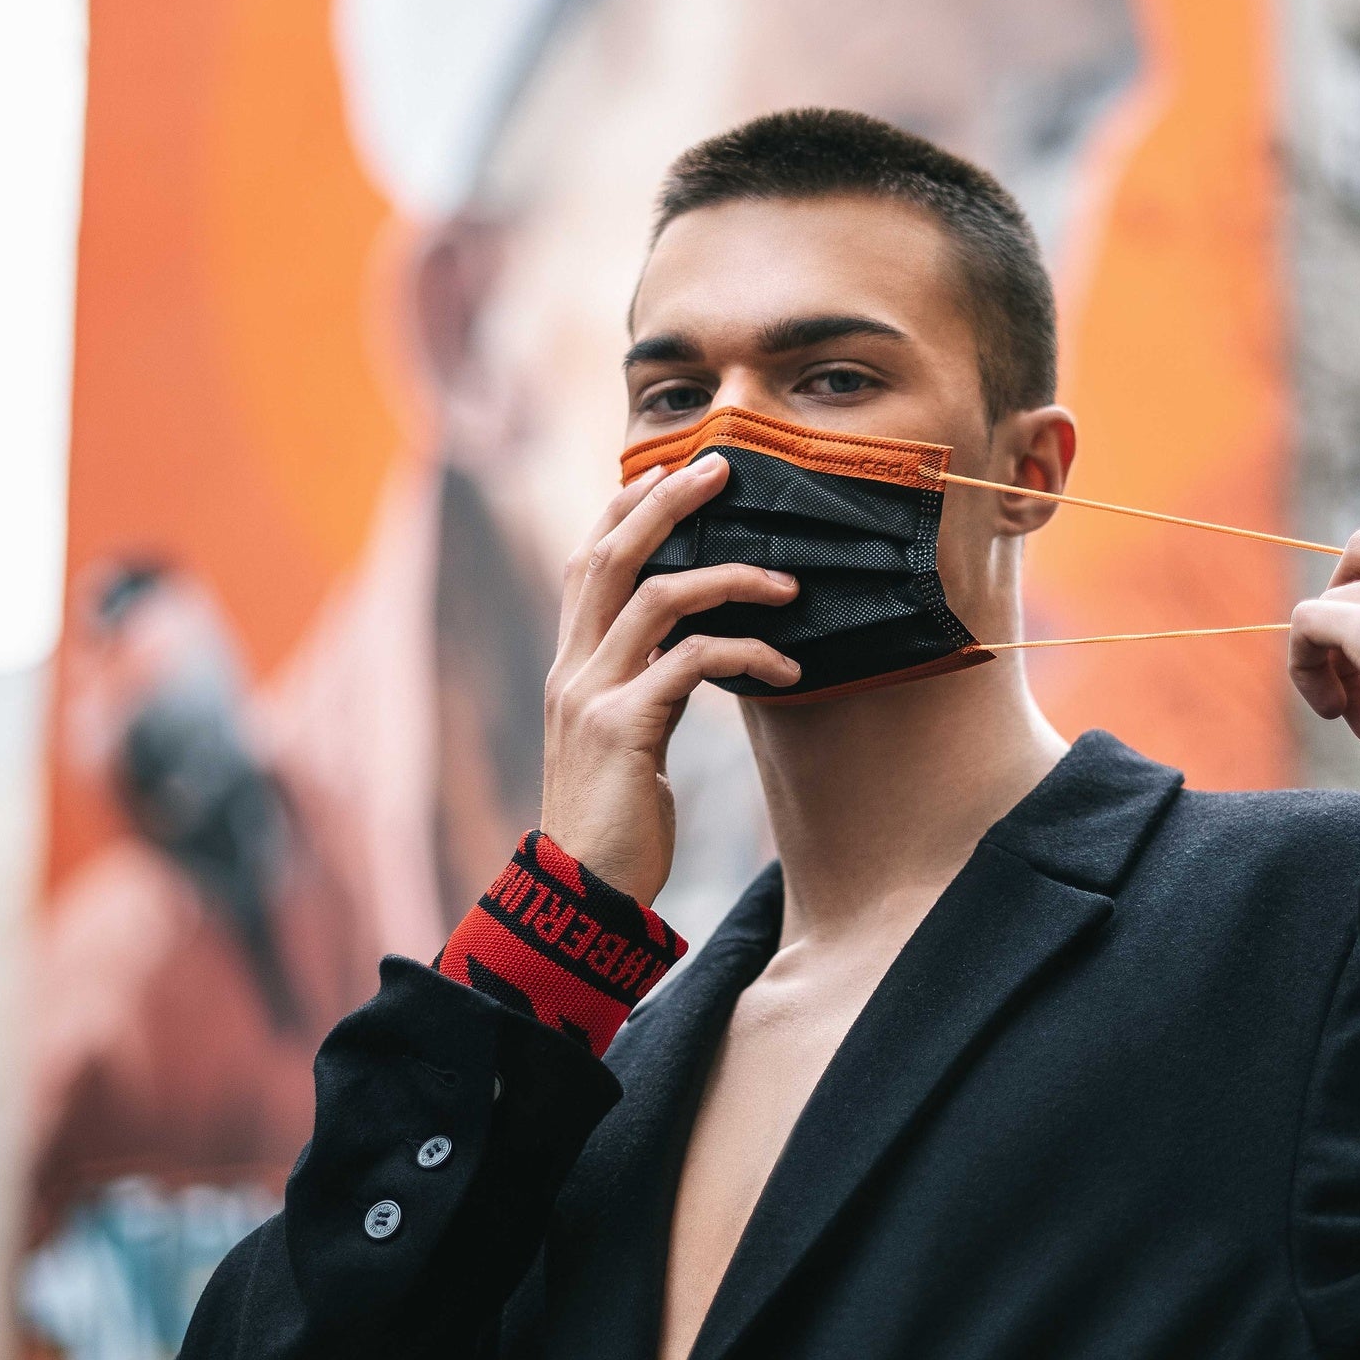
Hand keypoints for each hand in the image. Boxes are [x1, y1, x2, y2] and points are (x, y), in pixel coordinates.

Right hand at [539, 454, 799, 902]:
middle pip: (612, 554)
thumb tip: (697, 643)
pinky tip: (788, 667)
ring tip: (788, 584)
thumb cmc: (616, 818)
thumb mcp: (626, 735)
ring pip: (657, 597)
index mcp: (572, 663)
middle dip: (667, 500)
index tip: (677, 468)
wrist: (581, 892)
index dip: (628, 506)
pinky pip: (692, 664)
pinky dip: (747, 653)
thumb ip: (648, 682)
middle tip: (724, 466)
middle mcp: (573, 667)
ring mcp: (592, 695)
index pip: (590, 558)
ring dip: (730, 578)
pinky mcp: (625, 731)